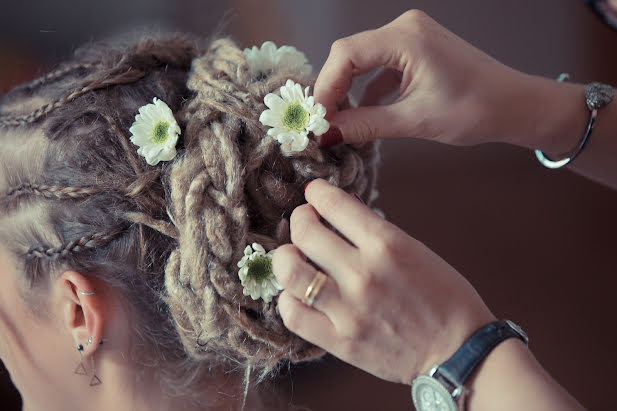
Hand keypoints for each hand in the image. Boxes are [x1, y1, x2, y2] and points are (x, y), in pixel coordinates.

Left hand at [272, 179, 494, 384]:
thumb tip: (339, 210)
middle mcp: (363, 273)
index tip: (315, 193)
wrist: (459, 352)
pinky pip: (293, 315)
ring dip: (285, 256)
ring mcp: (348, 309)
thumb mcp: (416, 250)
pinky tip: (297, 293)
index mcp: (387, 244)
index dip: (316, 192)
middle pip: (304, 232)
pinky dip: (288, 299)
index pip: (332, 203)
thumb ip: (375, 232)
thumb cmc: (444, 297)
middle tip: (304, 221)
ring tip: (292, 256)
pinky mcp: (340, 341)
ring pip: (290, 271)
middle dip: (299, 218)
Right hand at [314, 10, 562, 147]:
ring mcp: (411, 38)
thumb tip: (327, 133)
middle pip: (349, 55)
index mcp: (406, 37)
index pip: (346, 54)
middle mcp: (405, 29)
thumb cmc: (477, 109)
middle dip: (334, 90)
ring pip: (362, 62)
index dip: (326, 87)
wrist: (515, 106)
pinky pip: (379, 68)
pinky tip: (363, 116)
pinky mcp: (415, 52)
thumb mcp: (414, 121)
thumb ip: (365, 125)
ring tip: (341, 123)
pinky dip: (368, 91)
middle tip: (324, 124)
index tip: (318, 119)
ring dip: (349, 92)